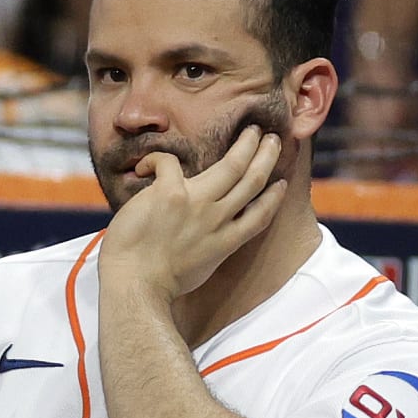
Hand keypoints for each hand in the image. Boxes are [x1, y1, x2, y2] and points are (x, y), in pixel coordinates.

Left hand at [98, 127, 285, 303]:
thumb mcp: (200, 270)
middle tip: (272, 138)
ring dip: (245, 144)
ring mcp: (196, 204)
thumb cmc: (159, 284)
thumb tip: (208, 236)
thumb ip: (210, 247)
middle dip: (267, 155)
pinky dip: (156, 160)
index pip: (260, 214)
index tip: (281, 182)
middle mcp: (217, 220)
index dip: (274, 196)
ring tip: (251, 131)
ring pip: (233, 165)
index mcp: (225, 241)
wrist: (136, 286)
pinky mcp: (170, 194)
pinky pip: (168, 162)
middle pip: (253, 179)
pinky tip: (147, 165)